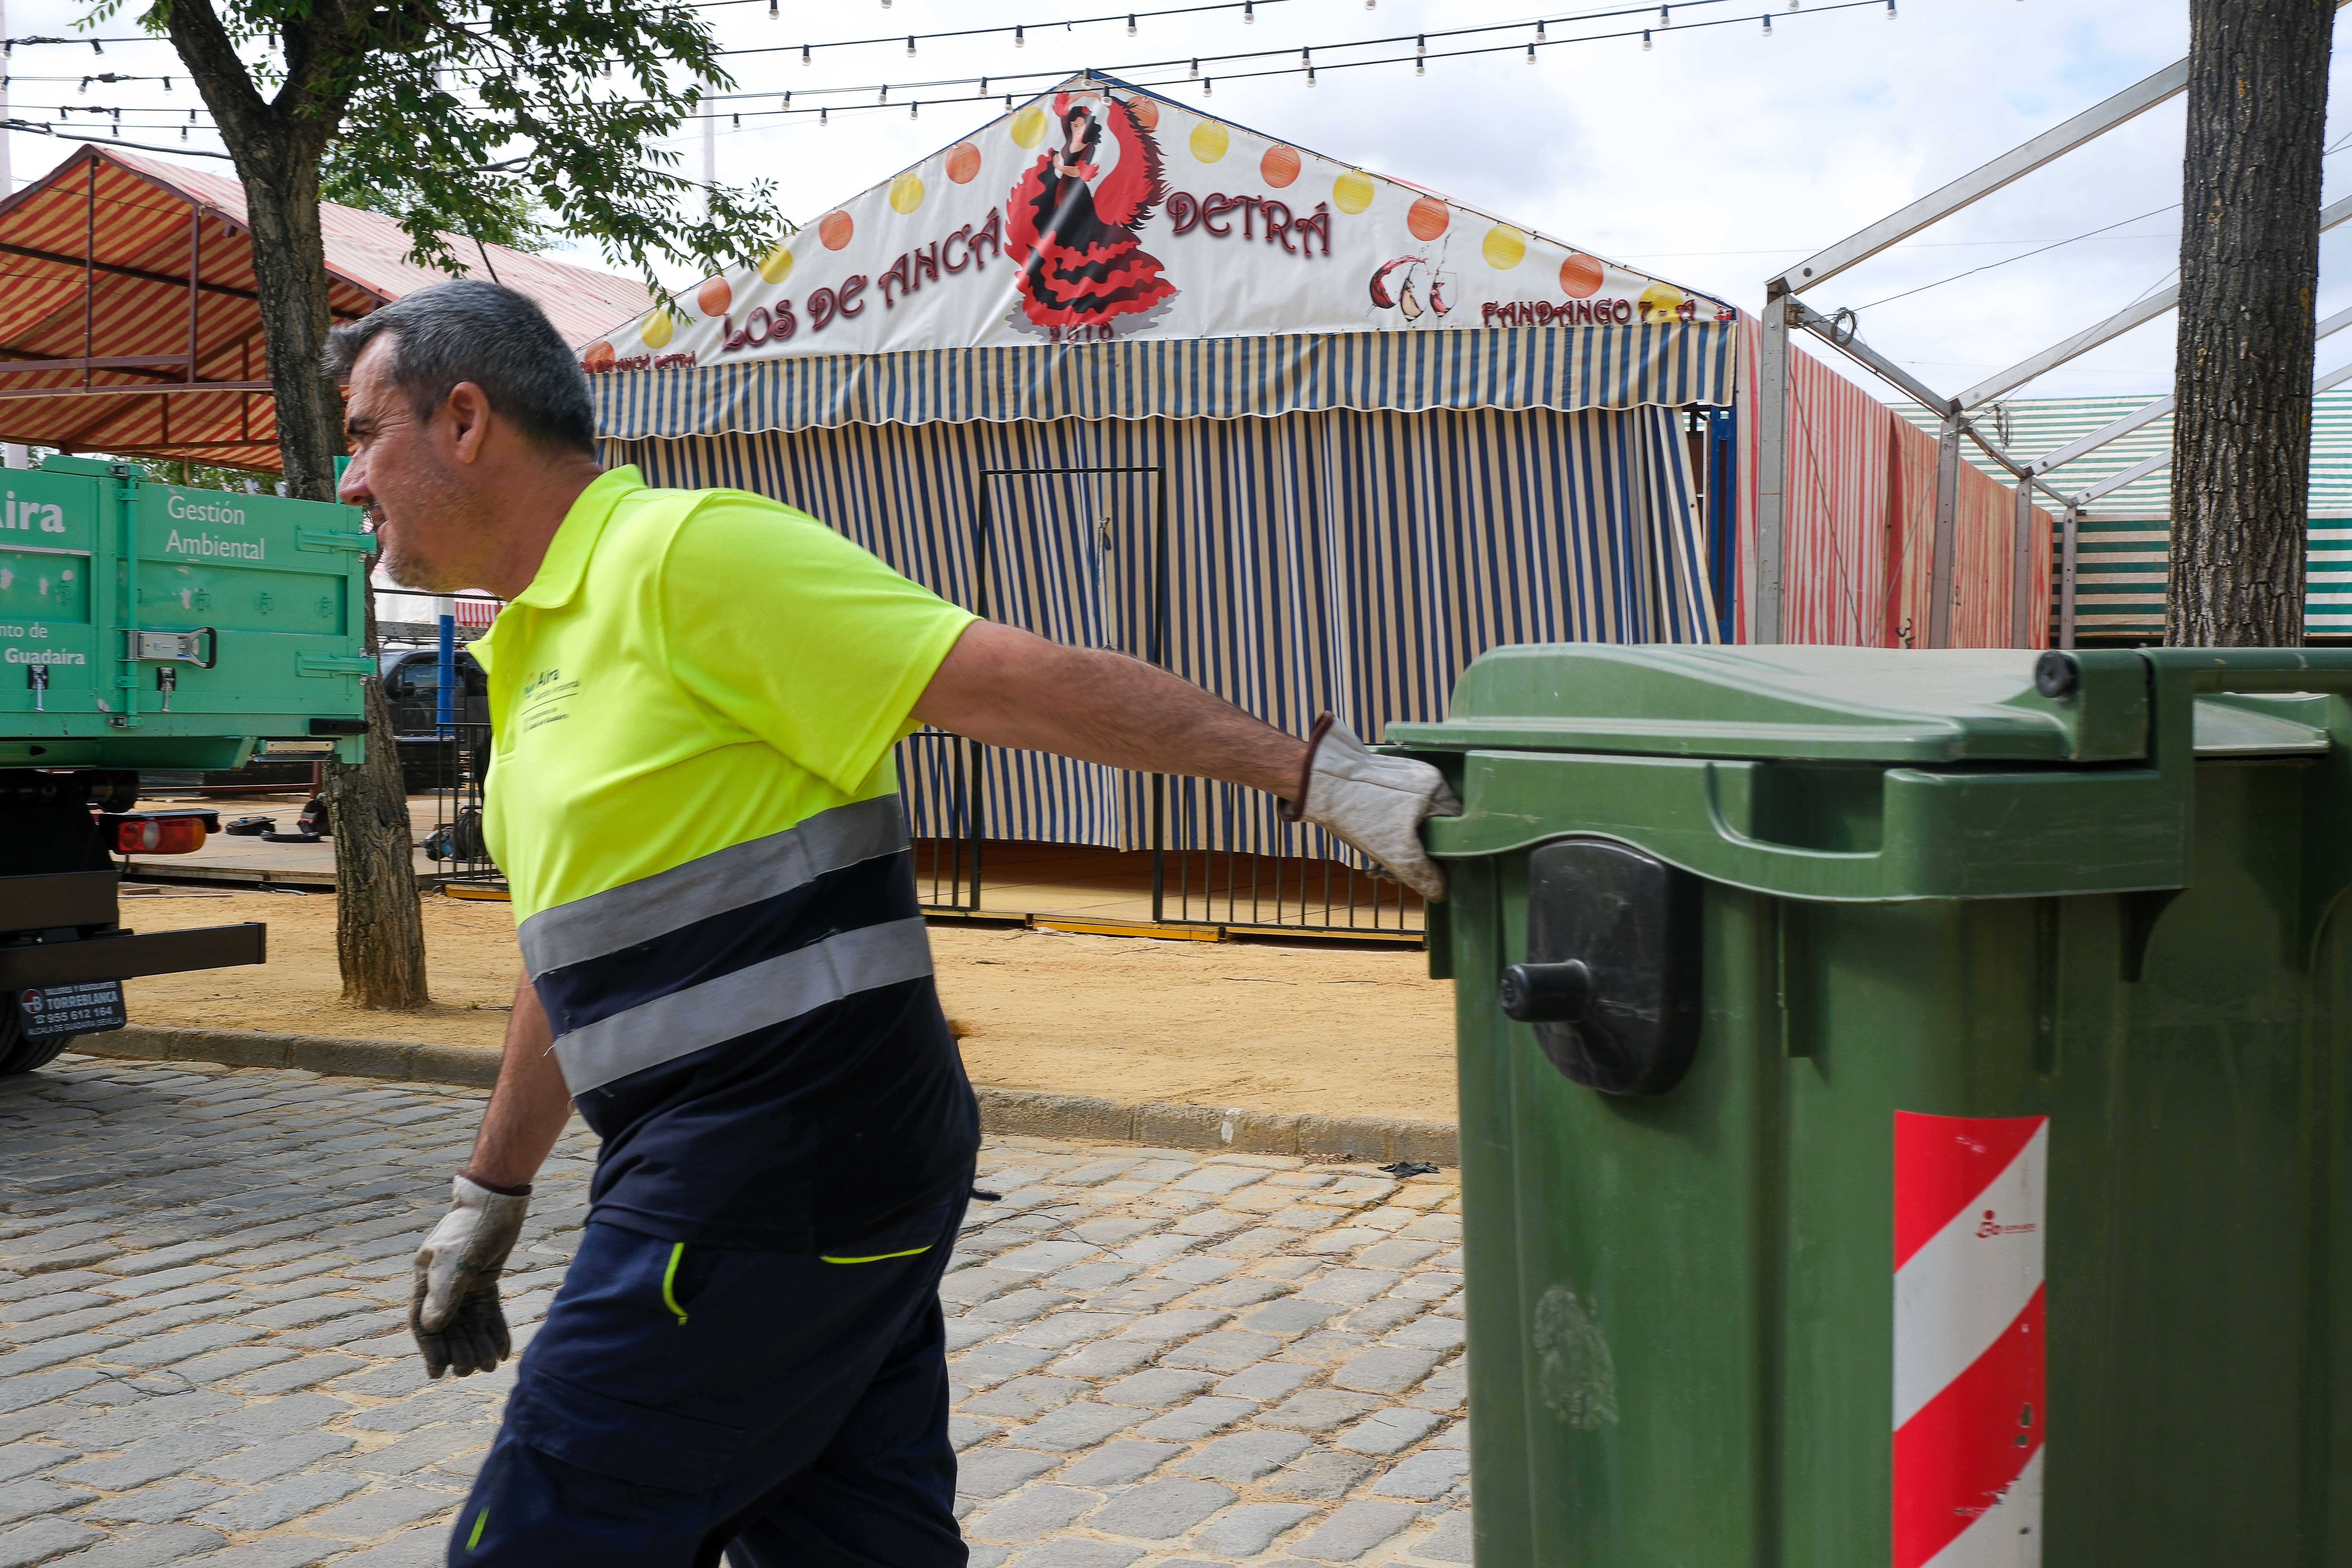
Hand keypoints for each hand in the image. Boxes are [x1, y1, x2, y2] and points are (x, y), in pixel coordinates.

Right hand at [410, 1173, 529, 1377]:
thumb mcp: (456, 1261)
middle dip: (459, 1350)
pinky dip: (494, 1330)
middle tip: (471, 1370)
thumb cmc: (471, 1227)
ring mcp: (464, 1283)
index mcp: (425, 1280)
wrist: (496, 1200)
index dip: (430, 1349)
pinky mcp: (484, 1280)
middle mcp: (442, 1284)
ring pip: (470, 1322)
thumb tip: (432, 1327)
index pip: (424, 1323)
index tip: (437, 1372)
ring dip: (479, 1344)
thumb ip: (444, 1294)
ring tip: (490, 1366)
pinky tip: (503, 1350)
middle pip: (449, 1326)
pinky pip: (488, 1311)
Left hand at [1292, 715, 1461, 901]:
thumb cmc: (1359, 811)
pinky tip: (1368, 855)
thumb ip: (1423, 875)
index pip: (1455, 832)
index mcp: (1437, 790)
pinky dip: (1384, 838)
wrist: (1318, 781)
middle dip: (1411, 861)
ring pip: (1411, 828)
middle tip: (1390, 877)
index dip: (1442, 861)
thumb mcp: (1396, 852)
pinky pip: (1395, 817)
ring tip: (1375, 870)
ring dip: (1395, 854)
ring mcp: (1404, 780)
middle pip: (1431, 833)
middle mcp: (1425, 781)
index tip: (1424, 878)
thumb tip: (1440, 893)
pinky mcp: (1383, 784)